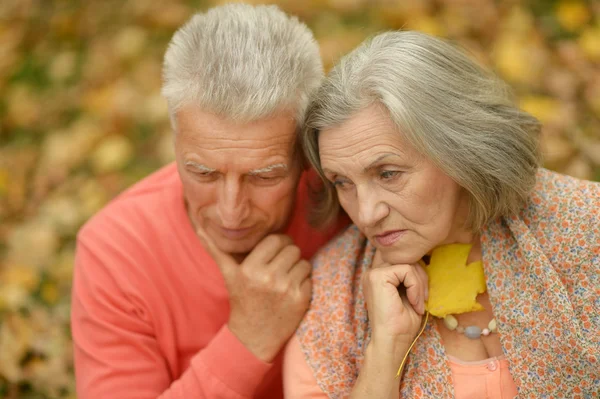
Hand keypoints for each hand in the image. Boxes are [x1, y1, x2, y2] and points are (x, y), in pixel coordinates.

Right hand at [197, 228, 311, 361]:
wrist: (253, 337)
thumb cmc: (241, 301)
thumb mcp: (228, 274)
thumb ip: (216, 249)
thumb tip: (198, 226)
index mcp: (250, 268)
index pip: (277, 239)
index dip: (279, 243)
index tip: (276, 252)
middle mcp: (269, 277)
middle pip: (293, 249)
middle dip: (289, 255)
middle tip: (282, 265)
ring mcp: (286, 289)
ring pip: (304, 262)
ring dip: (298, 268)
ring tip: (287, 277)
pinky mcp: (300, 300)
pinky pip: (310, 278)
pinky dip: (304, 282)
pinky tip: (292, 290)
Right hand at [363, 251, 427, 348]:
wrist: (392, 341)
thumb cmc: (402, 324)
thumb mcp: (409, 294)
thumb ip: (411, 277)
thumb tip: (424, 260)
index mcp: (379, 277)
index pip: (403, 261)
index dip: (418, 274)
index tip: (423, 296)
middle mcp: (373, 272)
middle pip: (405, 259)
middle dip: (421, 277)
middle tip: (424, 299)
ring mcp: (373, 273)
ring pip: (407, 263)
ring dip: (419, 283)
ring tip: (419, 303)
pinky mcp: (377, 277)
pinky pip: (406, 270)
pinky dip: (416, 286)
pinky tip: (414, 302)